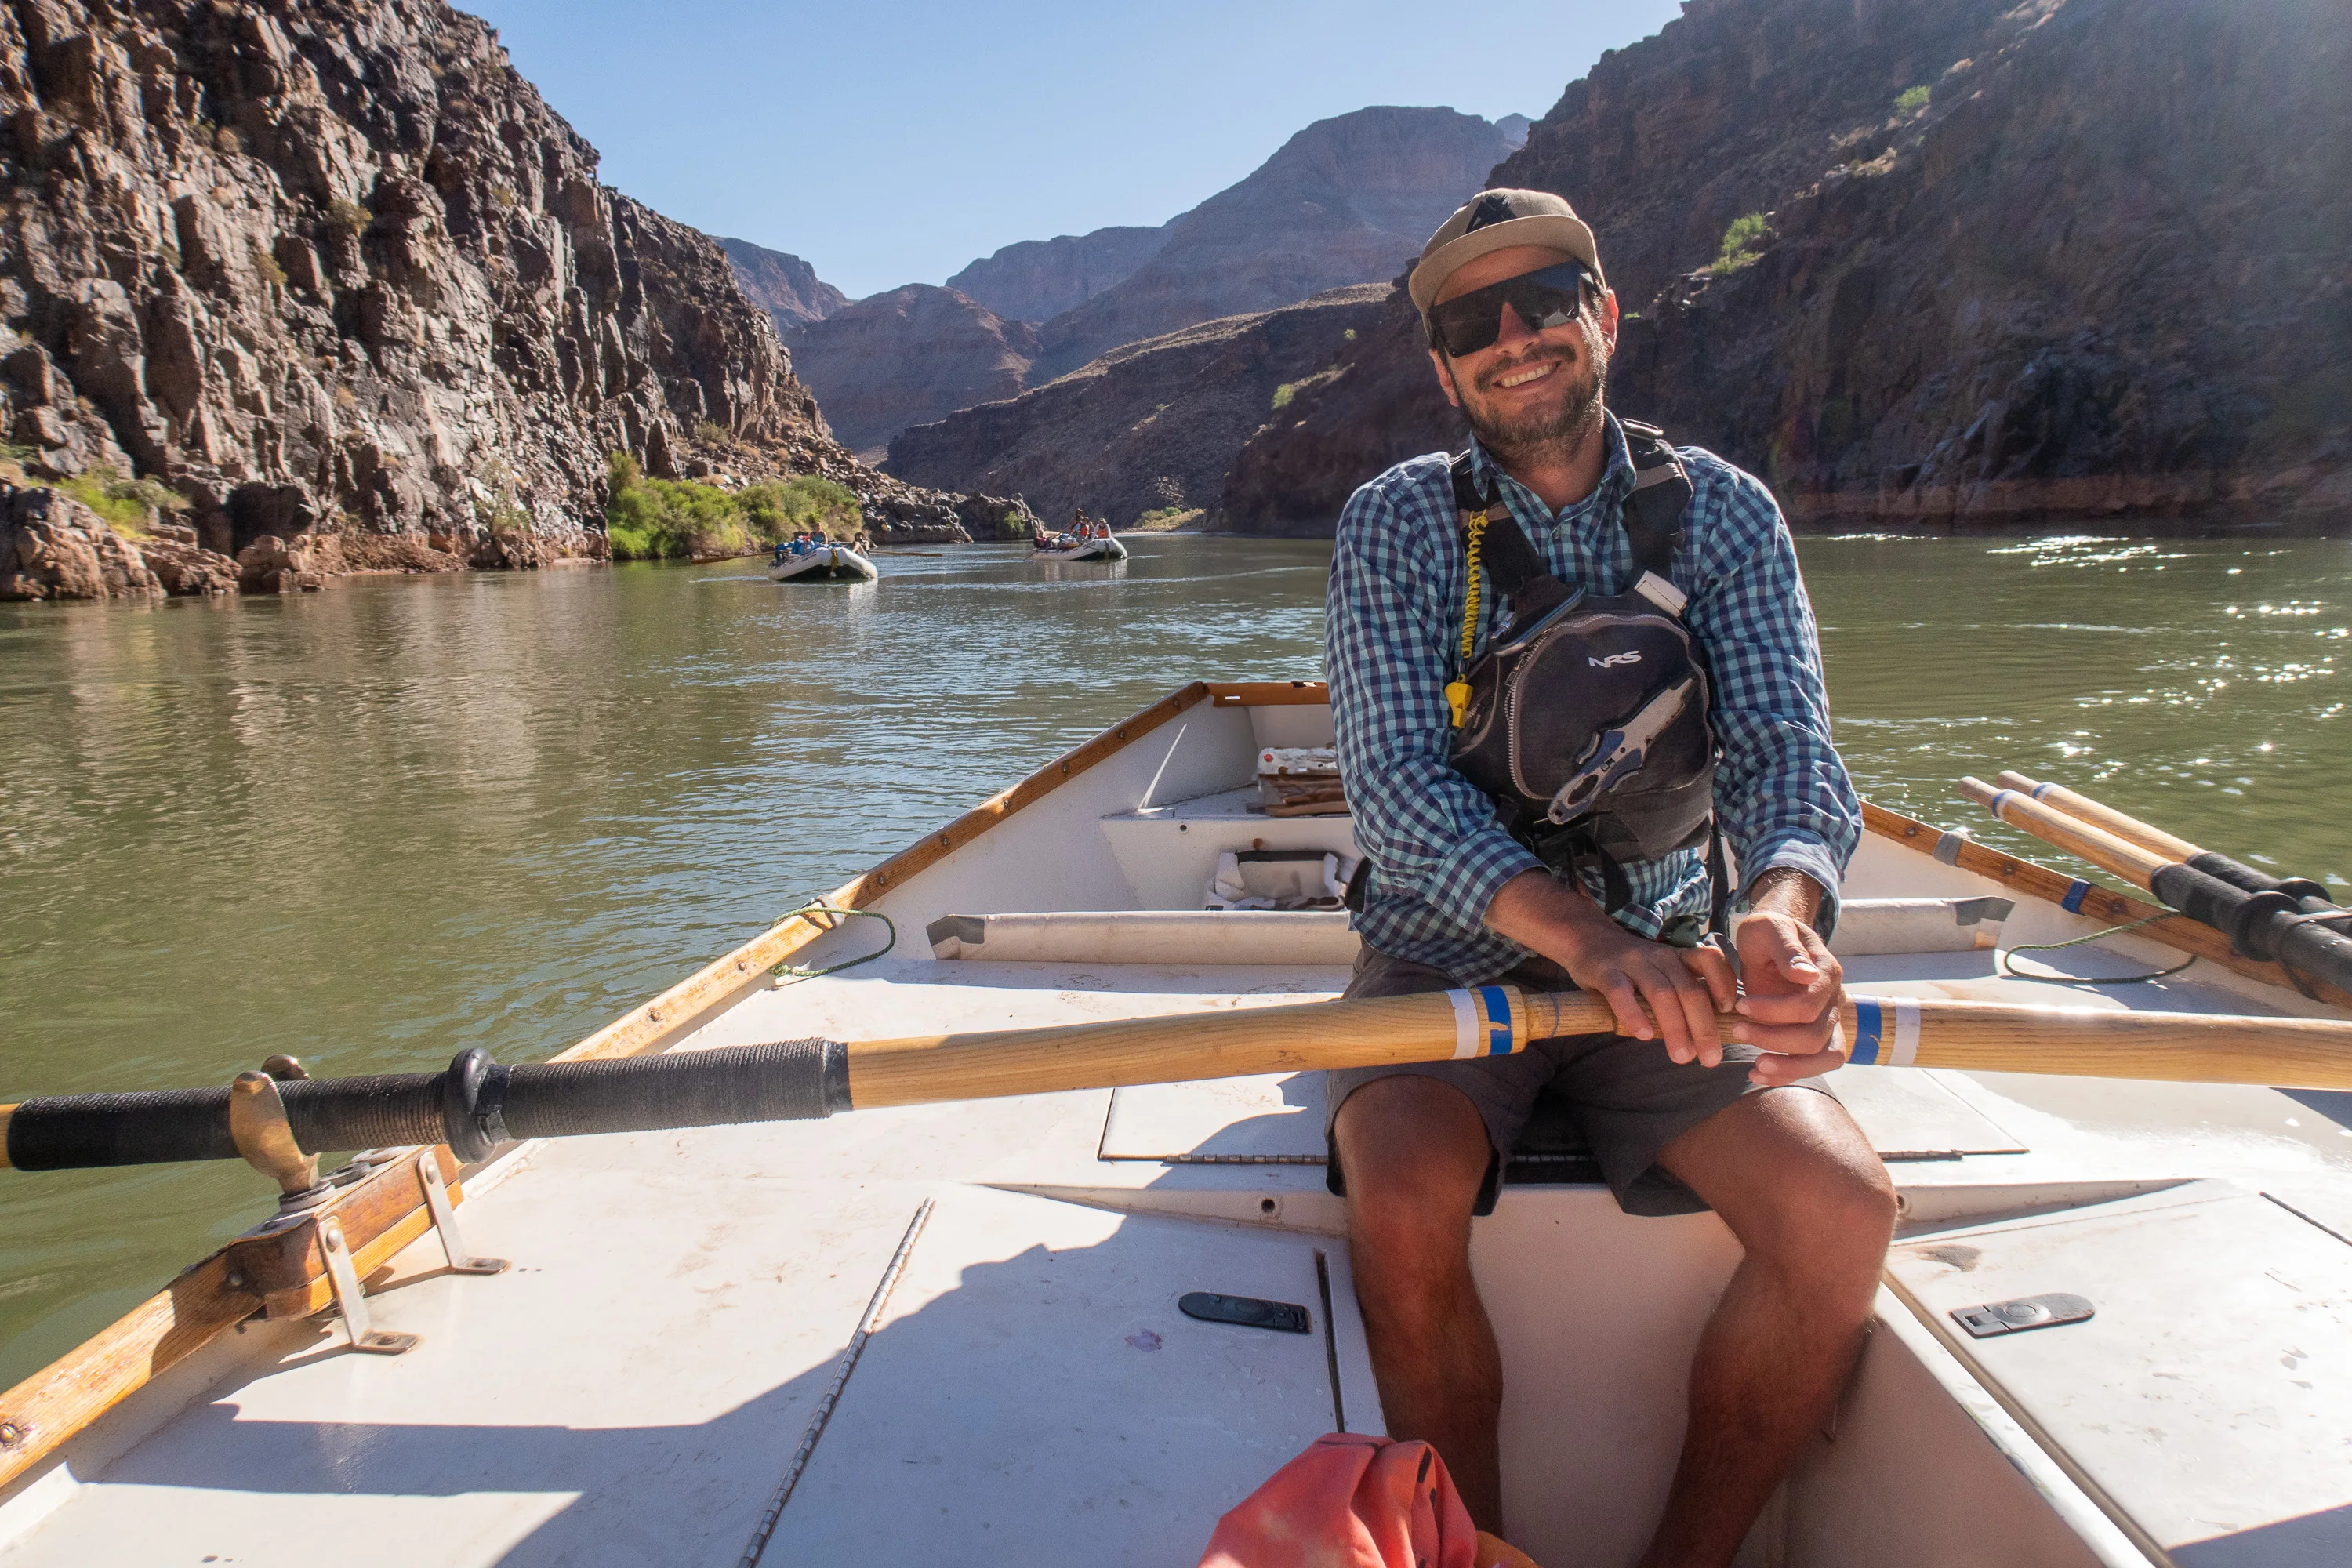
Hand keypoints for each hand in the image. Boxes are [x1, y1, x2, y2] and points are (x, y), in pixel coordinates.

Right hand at [1485, 872, 1735, 1065]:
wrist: (1587, 940)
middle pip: (1689, 989)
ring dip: (1675, 1027)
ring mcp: (1632, 962)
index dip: (1724, 984)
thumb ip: (1681, 994)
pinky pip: (1621, 992)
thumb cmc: (1632, 968)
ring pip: (1661, 993)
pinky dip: (1634, 1014)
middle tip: (1711, 1059)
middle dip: (1704, 1026)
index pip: (1710, 960)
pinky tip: (1643, 1035)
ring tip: (1681, 1057)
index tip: (1730, 1013)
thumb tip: (1707, 1037)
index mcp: (1678, 956)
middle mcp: (1660, 956)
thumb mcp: (1662, 972)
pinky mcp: (1605, 970)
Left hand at [1730, 870, 1845, 1086]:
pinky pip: (1814, 1063)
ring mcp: (1829, 1019)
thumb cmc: (1767, 932)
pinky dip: (1789, 1073)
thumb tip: (1806, 975)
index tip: (1739, 1006)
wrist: (1770, 940)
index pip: (1807, 1005)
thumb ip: (1786, 949)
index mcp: (1827, 972)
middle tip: (1737, 1032)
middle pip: (1814, 1035)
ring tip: (1756, 1067)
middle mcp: (1835, 999)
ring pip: (1823, 1056)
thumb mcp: (1769, 928)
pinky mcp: (1818, 1034)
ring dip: (1789, 1066)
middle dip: (1773, 1038)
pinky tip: (1759, 1074)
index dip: (1773, 1011)